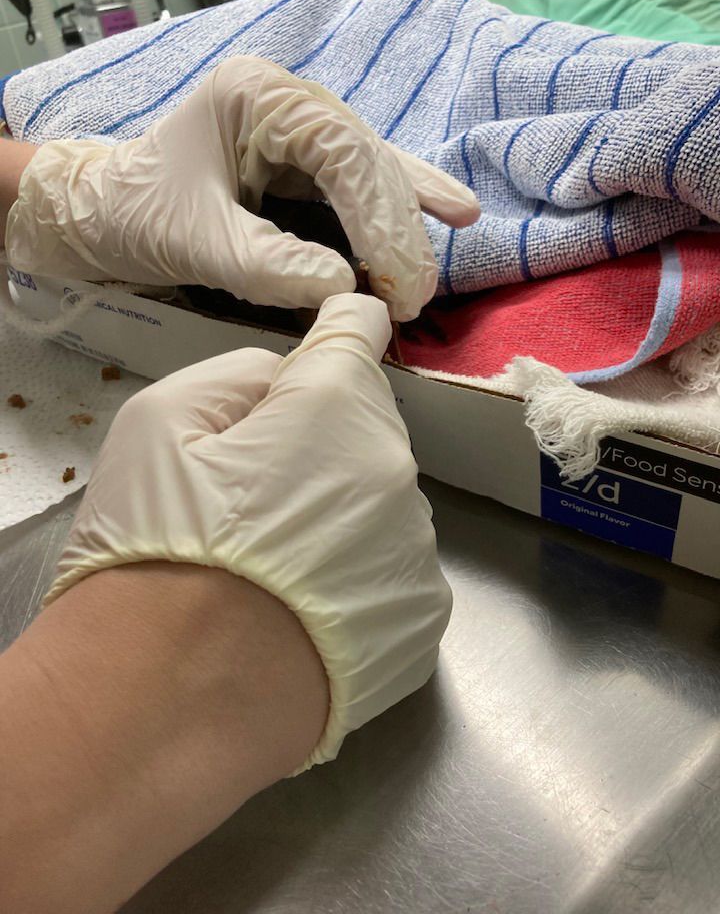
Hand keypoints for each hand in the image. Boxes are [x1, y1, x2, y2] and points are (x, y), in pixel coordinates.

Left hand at [6, 57, 478, 320]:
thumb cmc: (137, 215)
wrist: (100, 217)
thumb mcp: (195, 241)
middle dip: (397, 231)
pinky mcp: (303, 167)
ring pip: (374, 174)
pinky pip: (361, 187)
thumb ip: (267, 265)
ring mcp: (300, 134)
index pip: (342, 150)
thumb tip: (343, 291)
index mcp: (259, 98)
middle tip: (415, 296)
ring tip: (428, 280)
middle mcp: (289, 106)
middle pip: (368, 162)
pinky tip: (454, 213)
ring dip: (404, 229)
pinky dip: (398, 212)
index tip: (398, 279)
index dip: (381, 217)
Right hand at [46, 292, 452, 767]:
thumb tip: (286, 378)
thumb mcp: (155, 423)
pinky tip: (308, 615)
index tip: (325, 347)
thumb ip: (238, 374)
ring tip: (277, 572)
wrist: (177, 703)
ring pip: (382, 506)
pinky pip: (394, 573)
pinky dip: (360, 580)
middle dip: (324, 441)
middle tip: (255, 497)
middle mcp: (397, 471)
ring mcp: (419, 552)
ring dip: (344, 516)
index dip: (336, 334)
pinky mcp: (424, 625)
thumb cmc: (156, 552)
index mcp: (336, 407)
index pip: (360, 333)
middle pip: (367, 429)